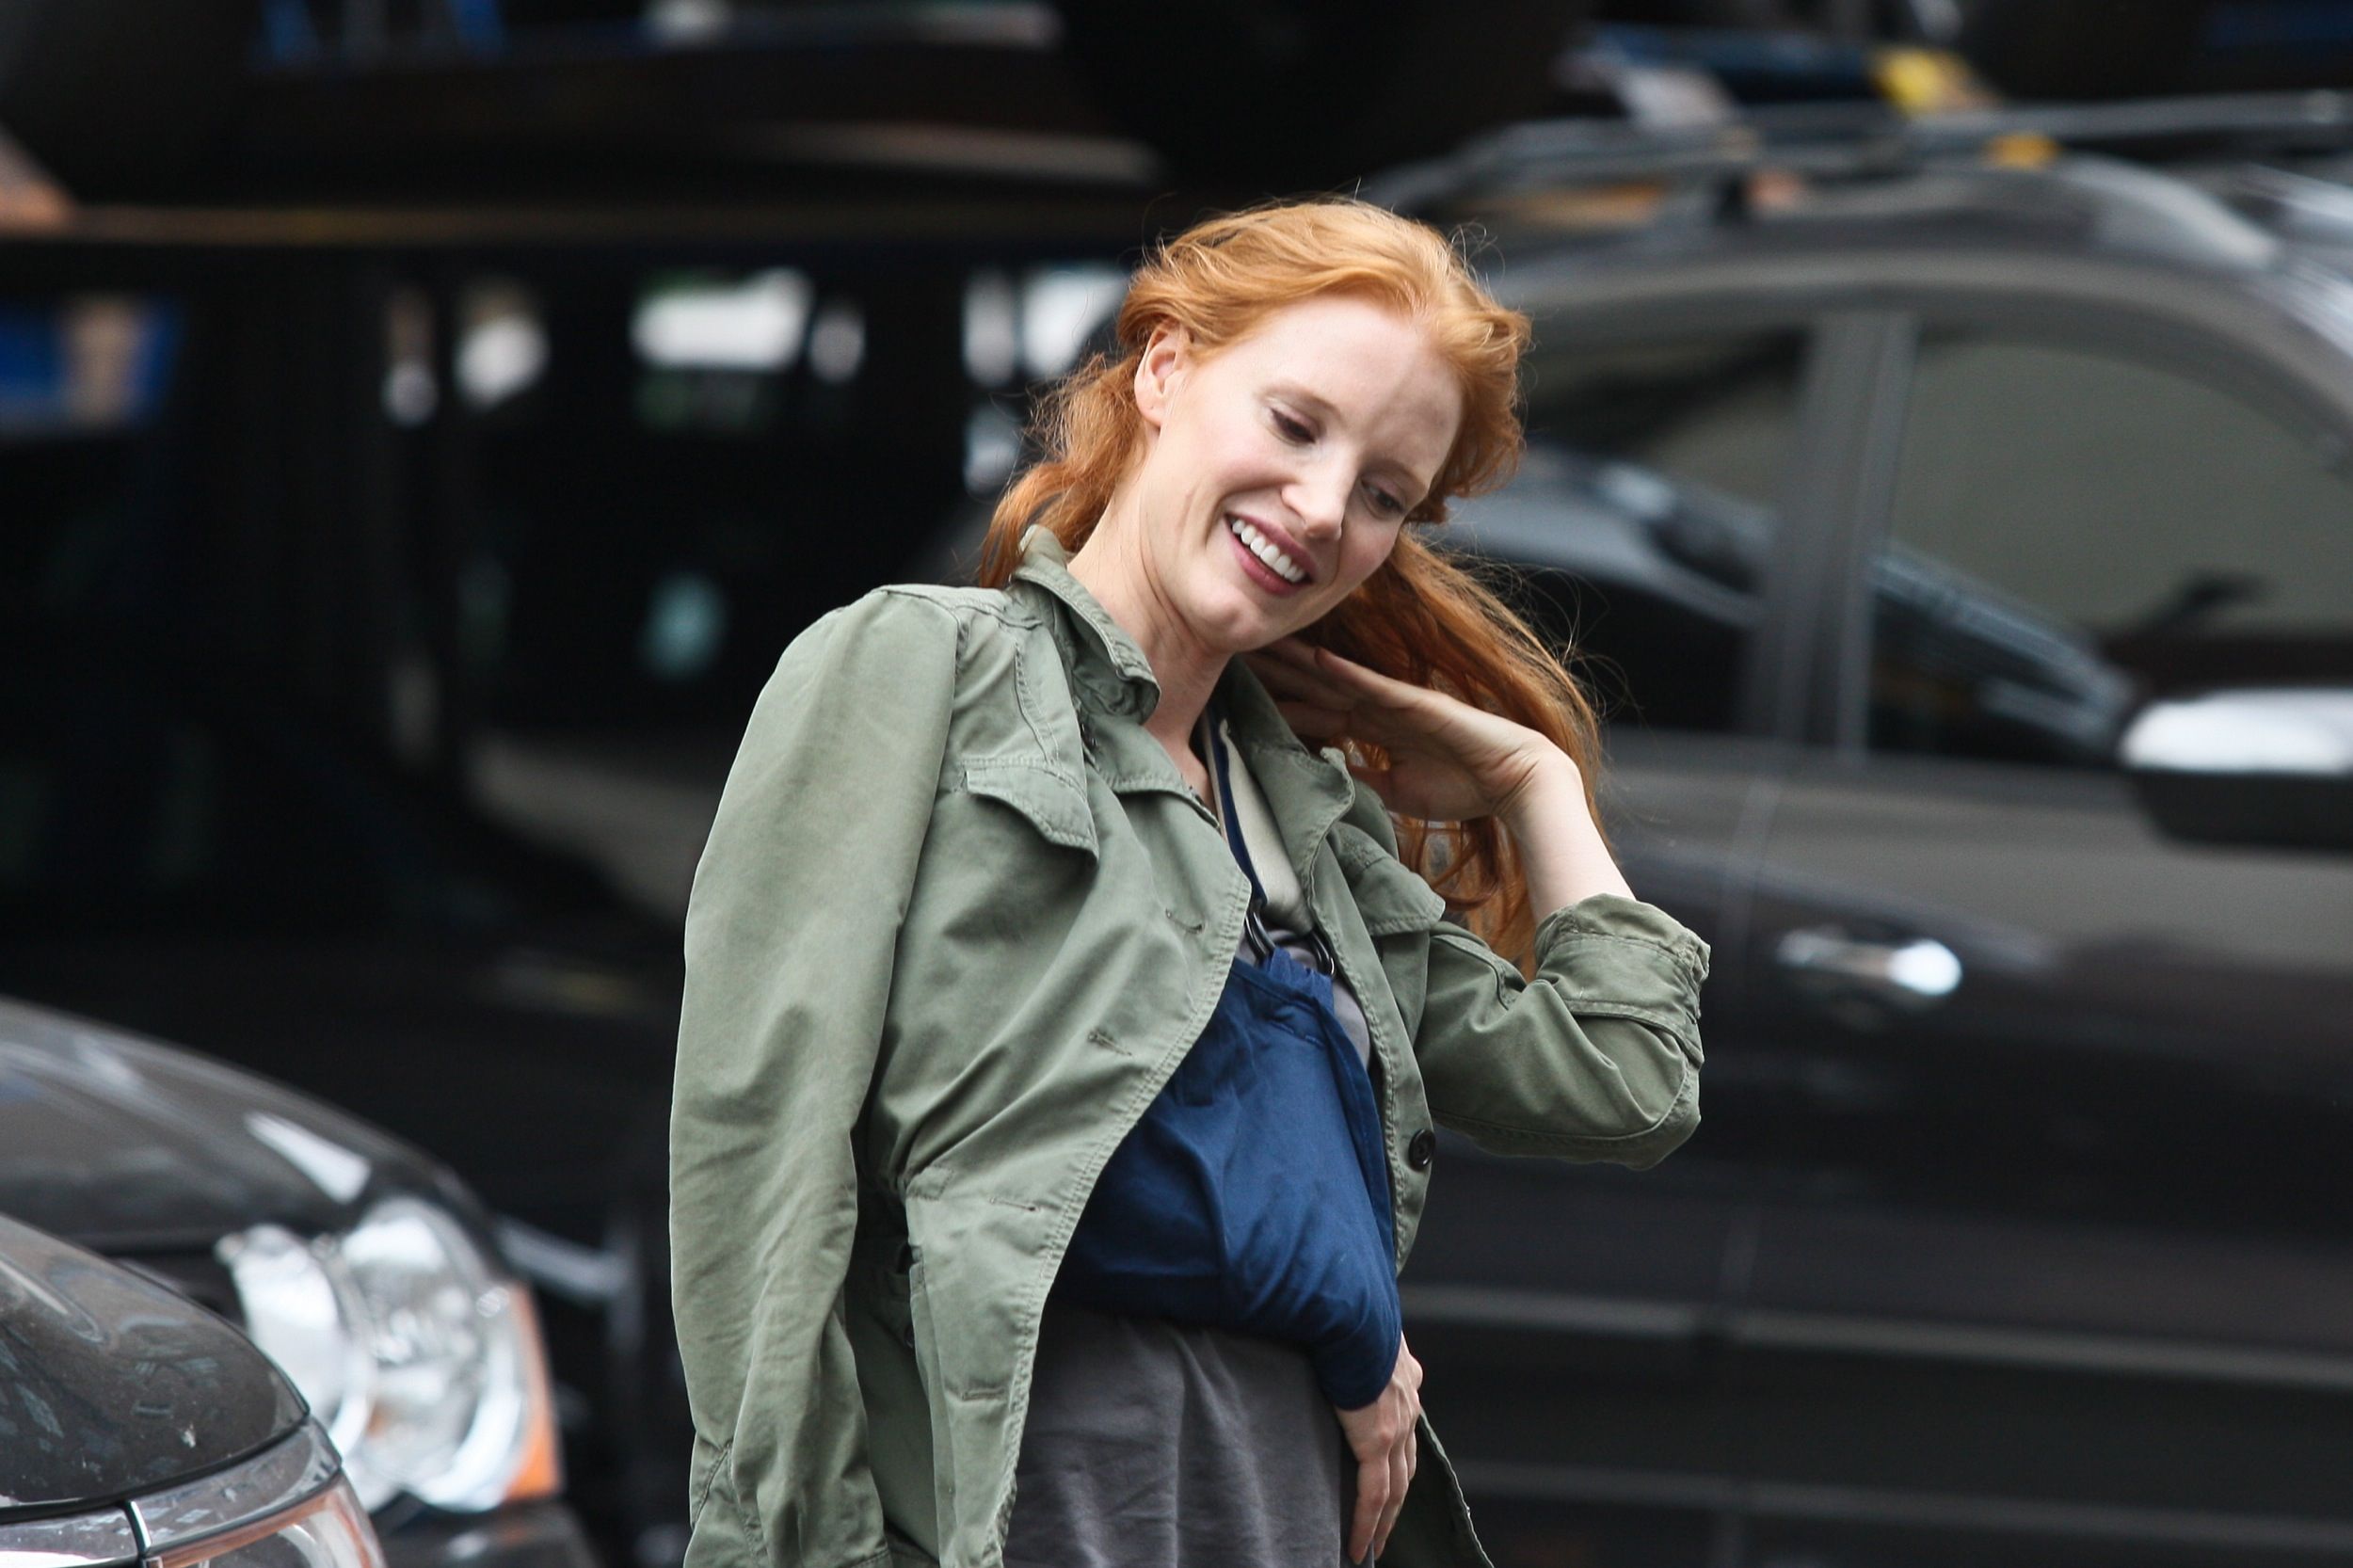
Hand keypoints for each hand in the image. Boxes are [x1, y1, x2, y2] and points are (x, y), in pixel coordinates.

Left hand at [1244, 638, 1573, 824]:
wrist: (1518, 782)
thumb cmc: (1466, 788)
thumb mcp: (1399, 792)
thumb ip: (1364, 782)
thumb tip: (1329, 784)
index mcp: (1374, 728)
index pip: (1315, 710)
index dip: (1278, 700)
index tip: (1238, 691)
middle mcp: (1379, 708)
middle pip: (1314, 684)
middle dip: (1275, 671)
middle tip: (1230, 653)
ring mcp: (1396, 702)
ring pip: (1335, 677)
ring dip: (1297, 661)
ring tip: (1259, 643)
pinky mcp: (1417, 703)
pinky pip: (1374, 685)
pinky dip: (1345, 671)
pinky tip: (1316, 656)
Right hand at [1335, 1333, 1423, 1563]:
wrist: (1352, 1311)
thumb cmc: (1346, 1308)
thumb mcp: (1356, 1324)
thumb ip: (1350, 1336)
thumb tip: (1325, 1325)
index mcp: (1404, 1378)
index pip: (1405, 1426)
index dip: (1398, 1456)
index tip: (1389, 1476)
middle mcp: (1407, 1405)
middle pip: (1407, 1466)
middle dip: (1397, 1499)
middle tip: (1386, 1527)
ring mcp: (1397, 1426)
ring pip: (1396, 1488)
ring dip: (1386, 1519)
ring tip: (1373, 1545)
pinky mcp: (1377, 1441)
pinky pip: (1374, 1495)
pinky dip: (1368, 1523)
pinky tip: (1359, 1546)